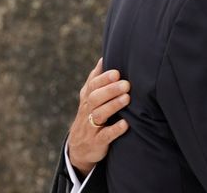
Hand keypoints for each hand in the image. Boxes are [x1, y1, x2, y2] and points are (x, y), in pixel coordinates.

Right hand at [68, 58, 130, 176]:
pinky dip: (114, 130)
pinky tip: (125, 124)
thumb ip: (96, 79)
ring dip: (113, 105)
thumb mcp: (89, 98)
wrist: (79, 149)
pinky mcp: (97, 143)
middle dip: (110, 90)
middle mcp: (87, 111)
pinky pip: (105, 136)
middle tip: (126, 84)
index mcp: (87, 99)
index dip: (103, 78)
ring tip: (127, 98)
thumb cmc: (90, 116)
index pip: (92, 86)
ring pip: (99, 115)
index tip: (116, 72)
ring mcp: (91, 127)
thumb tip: (104, 57)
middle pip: (95, 98)